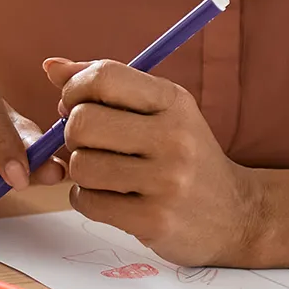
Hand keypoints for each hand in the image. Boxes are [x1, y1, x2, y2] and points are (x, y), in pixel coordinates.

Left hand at [43, 56, 263, 266]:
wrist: (237, 215)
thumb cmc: (186, 156)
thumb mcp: (161, 111)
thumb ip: (107, 86)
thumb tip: (51, 68)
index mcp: (174, 101)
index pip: (104, 77)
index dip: (74, 89)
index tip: (74, 104)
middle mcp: (174, 137)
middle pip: (83, 122)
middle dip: (73, 134)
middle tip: (90, 144)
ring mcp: (166, 181)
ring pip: (81, 165)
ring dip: (82, 171)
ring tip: (105, 174)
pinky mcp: (154, 220)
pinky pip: (88, 202)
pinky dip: (87, 200)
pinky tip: (111, 198)